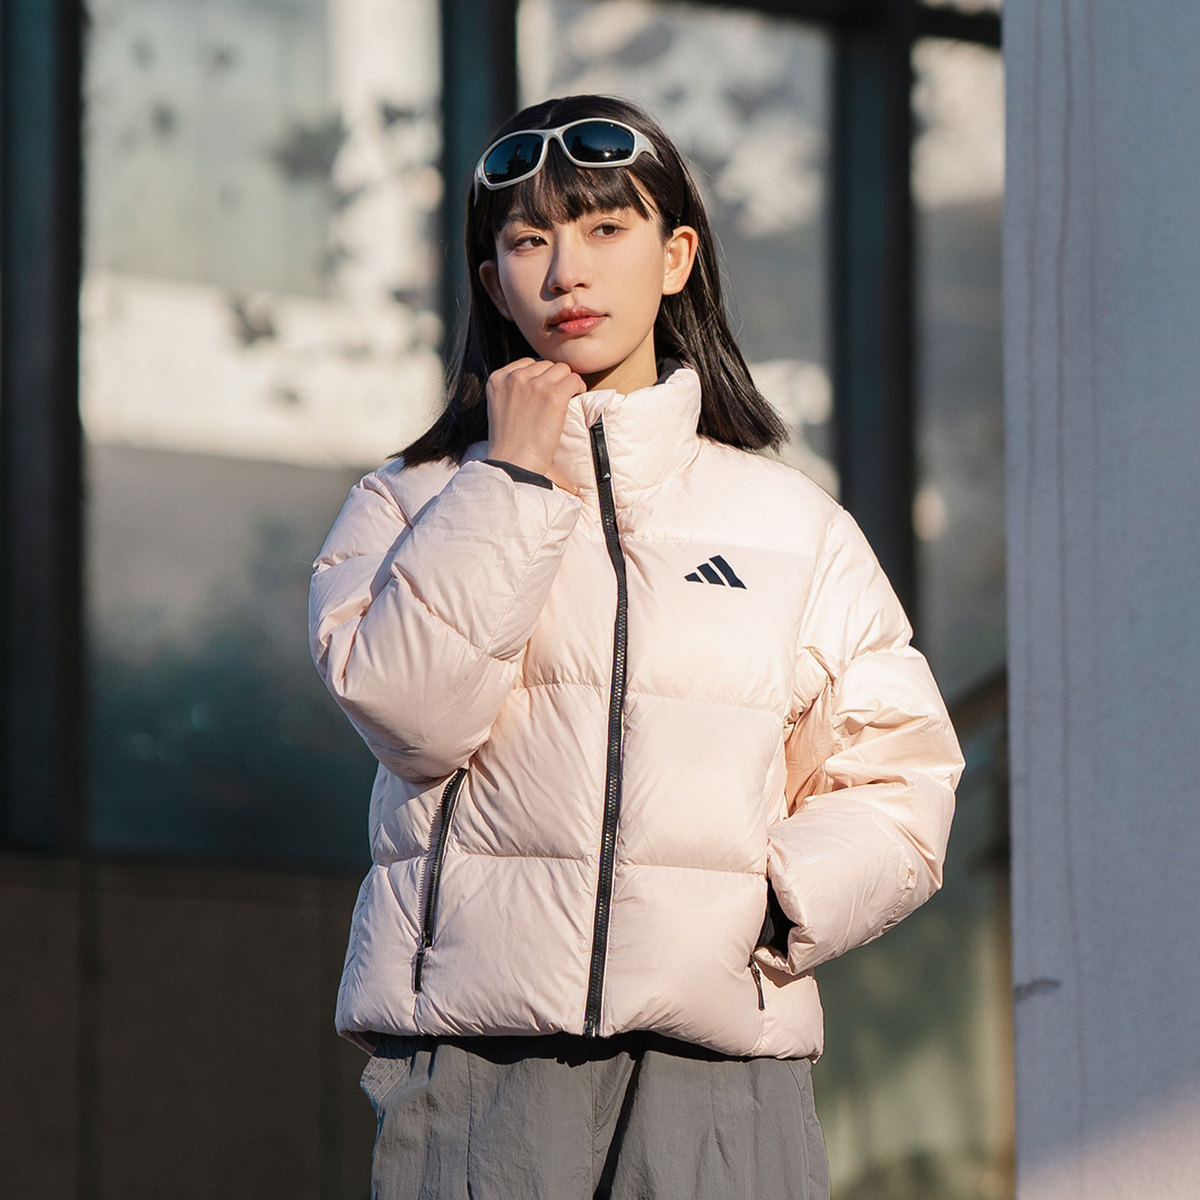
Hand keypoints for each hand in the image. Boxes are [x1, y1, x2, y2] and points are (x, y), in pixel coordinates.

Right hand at [486, 359, 584, 475]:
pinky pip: (574, 379)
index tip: (543, 390)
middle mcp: (515, 377)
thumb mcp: (500, 406)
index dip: (539, 376)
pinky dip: (578, 387)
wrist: (513, 463)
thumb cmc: (509, 443)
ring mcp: (535, 384)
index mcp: (498, 378)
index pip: (527, 363)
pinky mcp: (553, 395)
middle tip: (556, 397)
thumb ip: (512, 390)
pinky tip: (576, 397)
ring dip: (567, 381)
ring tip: (567, 397)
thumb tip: (536, 382)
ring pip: (562, 369)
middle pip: (545, 365)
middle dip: (553, 379)